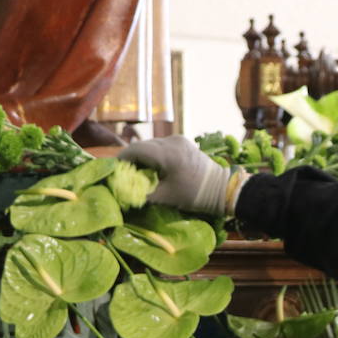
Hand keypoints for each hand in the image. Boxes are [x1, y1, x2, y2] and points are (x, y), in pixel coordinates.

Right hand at [118, 136, 240, 215]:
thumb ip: (143, 193)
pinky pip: (161, 146)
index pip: (135, 150)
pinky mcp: (183, 142)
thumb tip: (124, 192)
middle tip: (125, 175)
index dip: (121, 159)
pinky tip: (154, 168)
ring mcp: (178, 139)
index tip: (114, 171)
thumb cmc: (194, 195)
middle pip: (142, 146)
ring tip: (139, 173)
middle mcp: (172, 141)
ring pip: (151, 145)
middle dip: (131, 159)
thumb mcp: (166, 197)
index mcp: (167, 153)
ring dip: (143, 157)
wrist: (222, 188)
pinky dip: (154, 156)